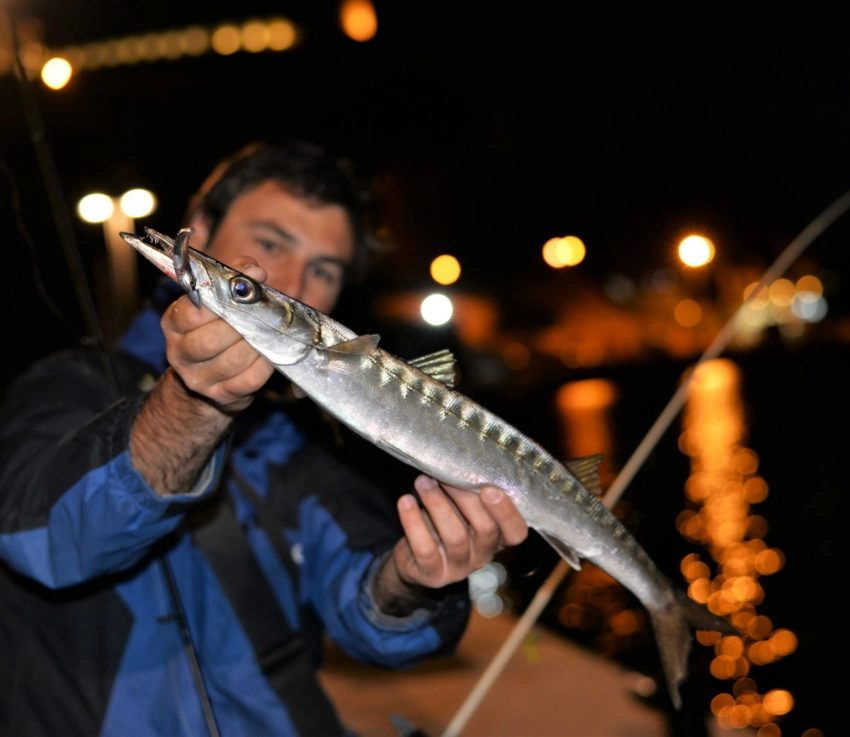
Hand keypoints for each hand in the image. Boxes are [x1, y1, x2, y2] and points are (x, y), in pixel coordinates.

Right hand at [161, 260, 274, 413]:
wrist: (210, 377)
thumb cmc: (217, 328)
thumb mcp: (217, 300)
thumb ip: (233, 279)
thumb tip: (253, 270)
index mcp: (174, 323)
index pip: (192, 312)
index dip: (221, 300)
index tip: (243, 290)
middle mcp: (179, 353)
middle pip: (210, 340)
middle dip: (241, 326)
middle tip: (259, 316)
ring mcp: (198, 378)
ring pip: (233, 360)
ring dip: (256, 344)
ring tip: (267, 334)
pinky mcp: (221, 395)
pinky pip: (250, 379)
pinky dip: (265, 365)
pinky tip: (269, 354)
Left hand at [390, 475, 527, 590]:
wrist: (415, 562)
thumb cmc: (444, 525)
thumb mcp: (462, 512)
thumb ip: (469, 494)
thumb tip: (459, 461)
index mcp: (497, 538)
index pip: (516, 533)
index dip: (507, 512)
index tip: (490, 489)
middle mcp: (482, 556)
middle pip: (485, 529)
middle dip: (466, 498)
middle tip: (446, 476)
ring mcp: (458, 568)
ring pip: (455, 537)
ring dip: (437, 504)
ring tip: (422, 482)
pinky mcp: (432, 574)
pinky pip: (425, 548)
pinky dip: (413, 521)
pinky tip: (405, 501)